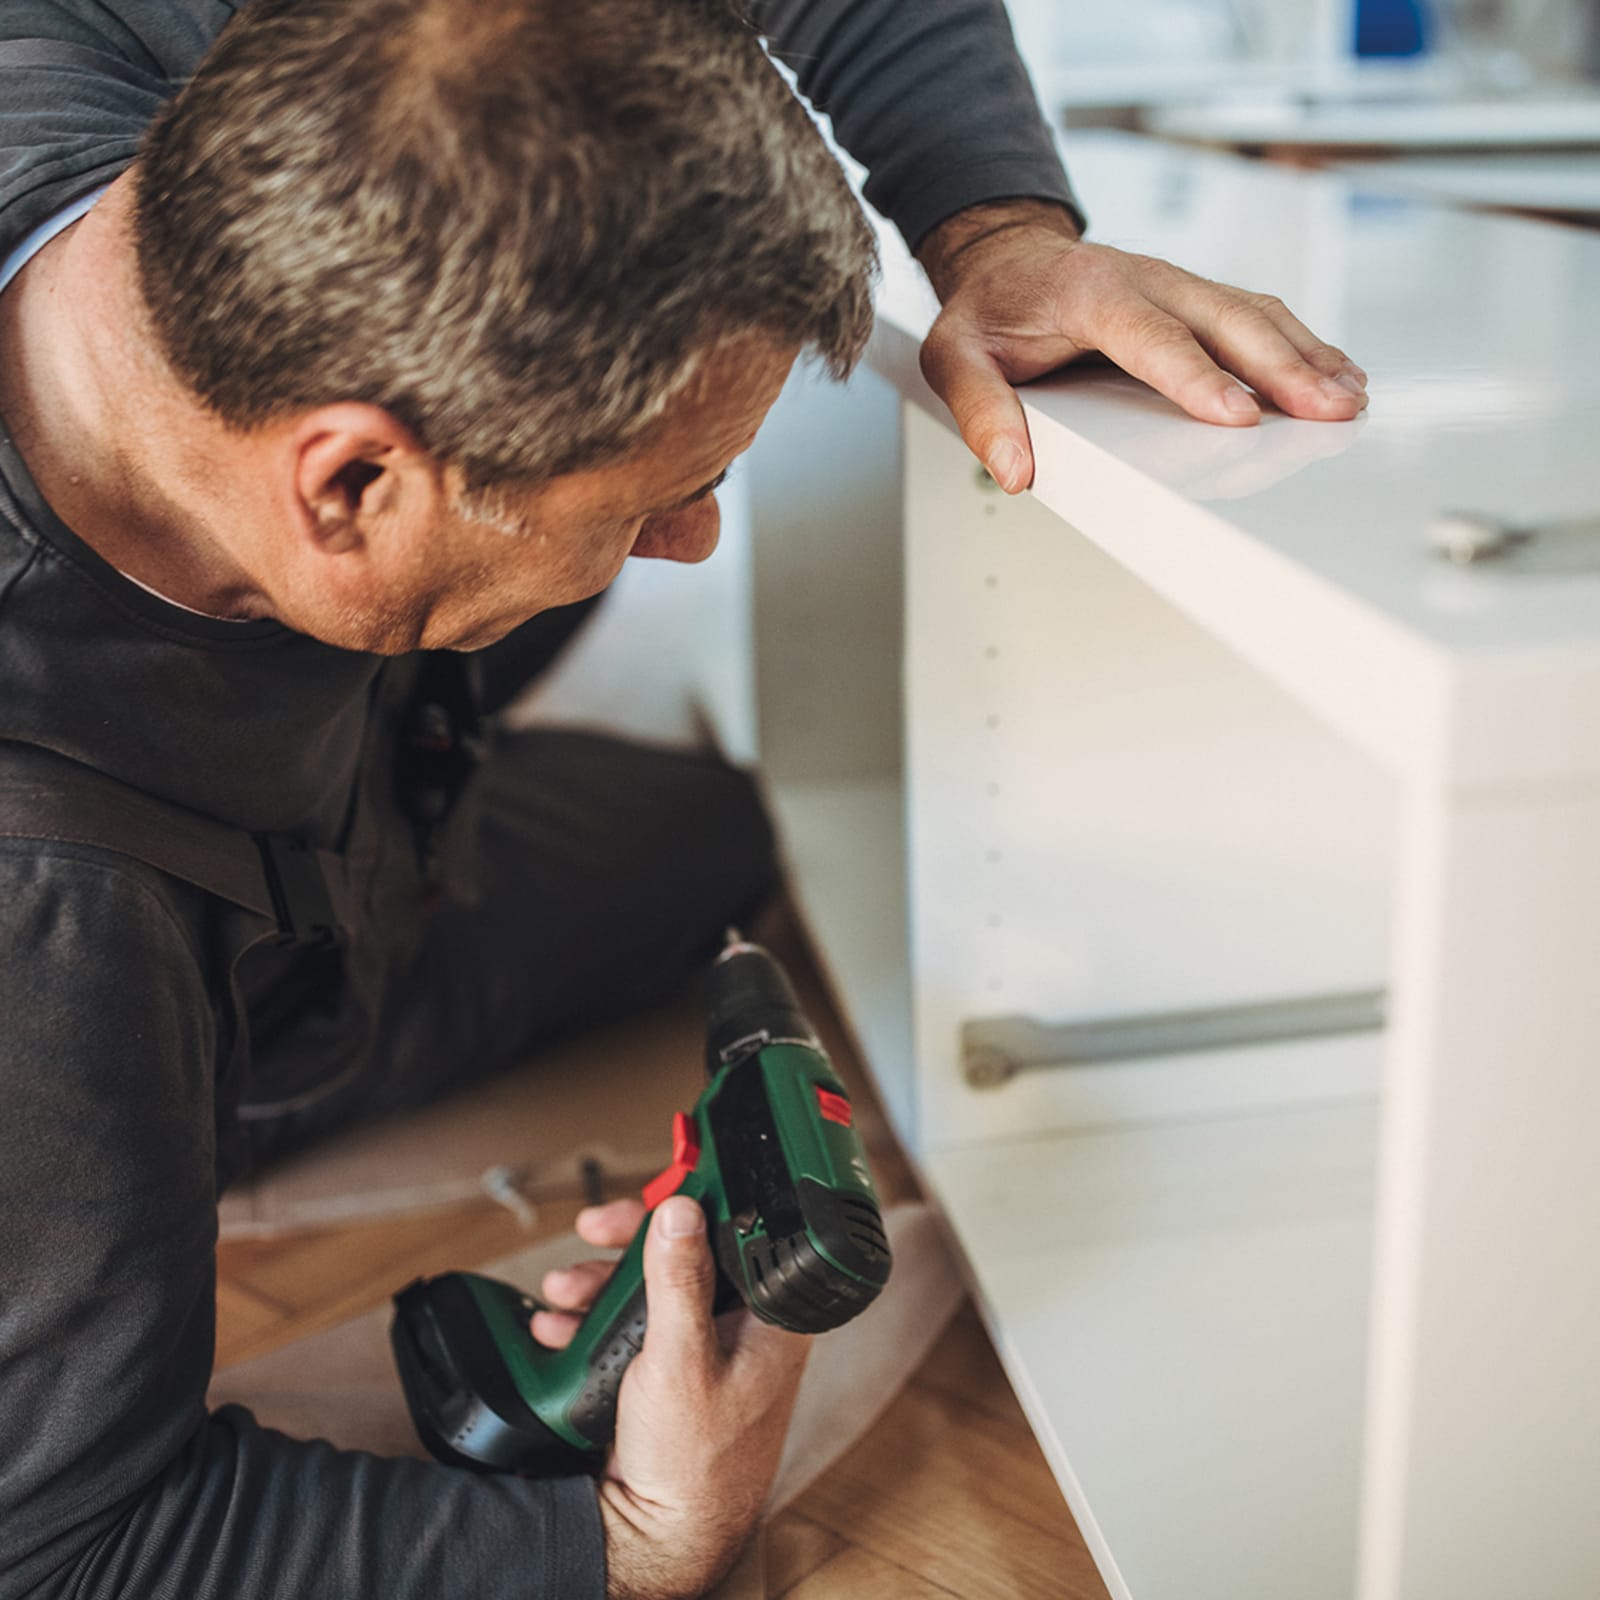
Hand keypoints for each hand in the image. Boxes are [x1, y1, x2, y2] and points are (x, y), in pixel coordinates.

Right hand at [535, 1198, 808, 1599]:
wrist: (660, 1537)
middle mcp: (745, 1325)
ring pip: (654, 1286)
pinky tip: (561, 1326)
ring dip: (602, 1283)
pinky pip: (636, 1323)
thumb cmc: (695, 1464)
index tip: (654, 1194)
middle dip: (630, 1245)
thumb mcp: (681, 1360)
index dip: (693, 1204)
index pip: (738, 1232)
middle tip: (593, 1231)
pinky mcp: (673, 1369)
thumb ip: (680, 1281)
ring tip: (564, 1293)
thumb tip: (681, 1211)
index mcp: (771, 1316)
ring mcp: (708, 1348)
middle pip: (688, 1252)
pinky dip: (596, 1319)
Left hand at [916, 199, 1369, 493]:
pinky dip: (1301, 342)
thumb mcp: (955, 359)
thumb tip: (1015, 469)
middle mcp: (1145, 278)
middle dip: (1282, 367)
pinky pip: (1257, 314)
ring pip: (1254, 313)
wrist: (1003, 258)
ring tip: (1349, 397)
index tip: (1237, 413)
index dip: (1198, 377)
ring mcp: (1177, 284)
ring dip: (1306, 355)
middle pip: (1226, 321)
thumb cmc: (986, 311)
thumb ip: (982, 412)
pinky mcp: (1196, 297)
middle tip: (1325, 409)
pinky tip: (1335, 371)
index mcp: (1090, 291)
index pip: (1152, 338)